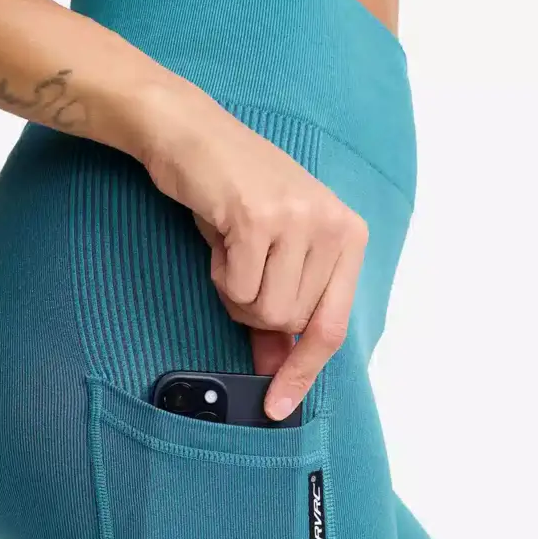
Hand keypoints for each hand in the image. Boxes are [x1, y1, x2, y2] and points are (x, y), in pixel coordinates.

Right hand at [139, 84, 368, 419]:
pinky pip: (237, 288)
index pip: (331, 327)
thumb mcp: (273, 251)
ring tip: (232, 247)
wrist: (189, 132)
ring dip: (235, 292)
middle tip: (240, 264)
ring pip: (265, 312)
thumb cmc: (231, 194)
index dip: (302, 372)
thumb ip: (281, 312)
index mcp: (349, 235)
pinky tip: (220, 236)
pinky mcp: (260, 219)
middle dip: (253, 309)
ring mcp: (300, 220)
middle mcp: (334, 225)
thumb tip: (279, 374)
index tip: (279, 406)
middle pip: (290, 324)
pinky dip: (219, 274)